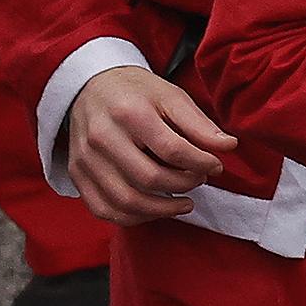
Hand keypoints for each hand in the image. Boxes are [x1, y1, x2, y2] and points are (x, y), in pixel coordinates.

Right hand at [64, 66, 235, 224]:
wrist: (90, 88)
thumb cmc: (136, 92)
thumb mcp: (171, 96)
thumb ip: (199, 123)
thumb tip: (228, 146)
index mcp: (130, 113)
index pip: (172, 149)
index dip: (201, 162)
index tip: (216, 166)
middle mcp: (103, 138)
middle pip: (149, 178)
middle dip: (184, 185)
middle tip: (200, 180)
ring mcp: (85, 160)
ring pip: (125, 201)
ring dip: (162, 210)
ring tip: (185, 203)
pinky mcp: (77, 175)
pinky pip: (103, 209)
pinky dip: (133, 217)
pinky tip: (155, 210)